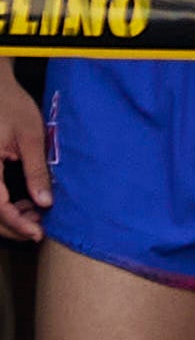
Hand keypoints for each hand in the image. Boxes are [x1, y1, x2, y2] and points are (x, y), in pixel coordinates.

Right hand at [0, 69, 48, 239]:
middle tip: (39, 228)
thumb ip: (36, 171)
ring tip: (35, 215)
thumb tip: (45, 203)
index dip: (16, 224)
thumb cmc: (12, 106)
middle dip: (12, 226)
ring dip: (7, 219)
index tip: (37, 233)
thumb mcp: (31, 136)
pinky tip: (23, 205)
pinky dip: (3, 208)